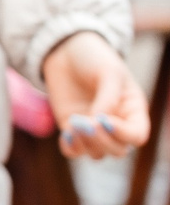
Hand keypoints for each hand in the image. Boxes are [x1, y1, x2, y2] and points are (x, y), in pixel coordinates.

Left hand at [44, 32, 149, 161]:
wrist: (65, 51)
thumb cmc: (94, 58)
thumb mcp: (108, 73)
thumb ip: (107, 98)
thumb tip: (99, 123)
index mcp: (133, 110)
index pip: (138, 136)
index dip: (123, 134)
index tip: (104, 120)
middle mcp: (117, 124)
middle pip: (118, 150)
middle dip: (101, 141)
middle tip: (84, 121)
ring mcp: (94, 129)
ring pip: (97, 154)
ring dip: (85, 144)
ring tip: (74, 122)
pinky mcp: (72, 129)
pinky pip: (74, 152)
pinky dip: (71, 148)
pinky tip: (66, 133)